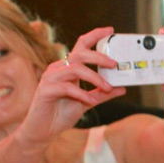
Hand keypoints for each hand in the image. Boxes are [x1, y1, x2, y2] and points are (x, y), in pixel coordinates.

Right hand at [18, 27, 125, 145]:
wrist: (42, 132)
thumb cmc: (60, 115)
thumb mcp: (86, 103)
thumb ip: (101, 94)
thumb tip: (121, 88)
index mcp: (67, 68)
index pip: (81, 45)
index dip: (95, 35)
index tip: (110, 30)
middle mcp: (57, 69)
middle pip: (80, 54)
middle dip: (99, 57)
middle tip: (115, 64)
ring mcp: (50, 78)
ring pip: (75, 68)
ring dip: (94, 78)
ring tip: (107, 87)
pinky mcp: (45, 90)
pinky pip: (67, 87)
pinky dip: (81, 94)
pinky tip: (89, 101)